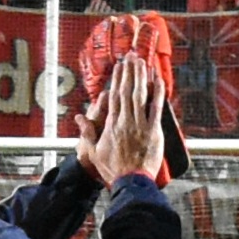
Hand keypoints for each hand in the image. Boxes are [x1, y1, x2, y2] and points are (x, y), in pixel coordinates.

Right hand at [83, 50, 168, 184]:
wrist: (131, 182)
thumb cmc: (113, 169)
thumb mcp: (93, 152)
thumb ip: (88, 133)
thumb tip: (80, 118)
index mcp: (111, 124)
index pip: (114, 96)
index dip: (117, 79)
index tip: (119, 67)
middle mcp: (125, 121)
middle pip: (127, 91)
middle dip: (129, 72)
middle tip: (131, 56)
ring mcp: (140, 125)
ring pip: (140, 95)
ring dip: (141, 76)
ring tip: (142, 62)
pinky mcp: (153, 131)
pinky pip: (156, 108)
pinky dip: (157, 93)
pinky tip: (158, 80)